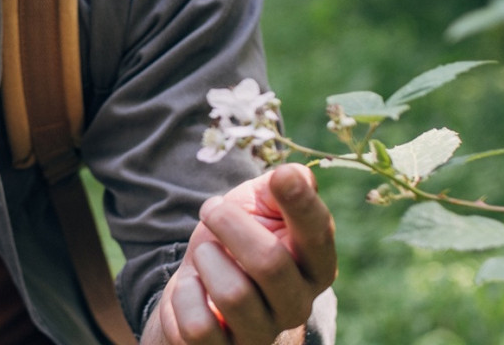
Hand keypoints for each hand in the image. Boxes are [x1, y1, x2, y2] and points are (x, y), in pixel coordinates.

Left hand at [144, 164, 335, 344]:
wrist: (198, 290)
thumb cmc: (234, 242)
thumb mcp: (256, 208)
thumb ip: (276, 190)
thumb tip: (296, 175)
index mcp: (314, 266)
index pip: (318, 236)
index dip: (303, 205)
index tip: (283, 177)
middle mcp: (297, 305)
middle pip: (270, 263)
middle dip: (230, 223)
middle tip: (212, 210)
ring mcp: (262, 334)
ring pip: (233, 294)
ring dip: (206, 259)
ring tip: (205, 254)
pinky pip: (199, 325)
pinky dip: (185, 296)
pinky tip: (192, 289)